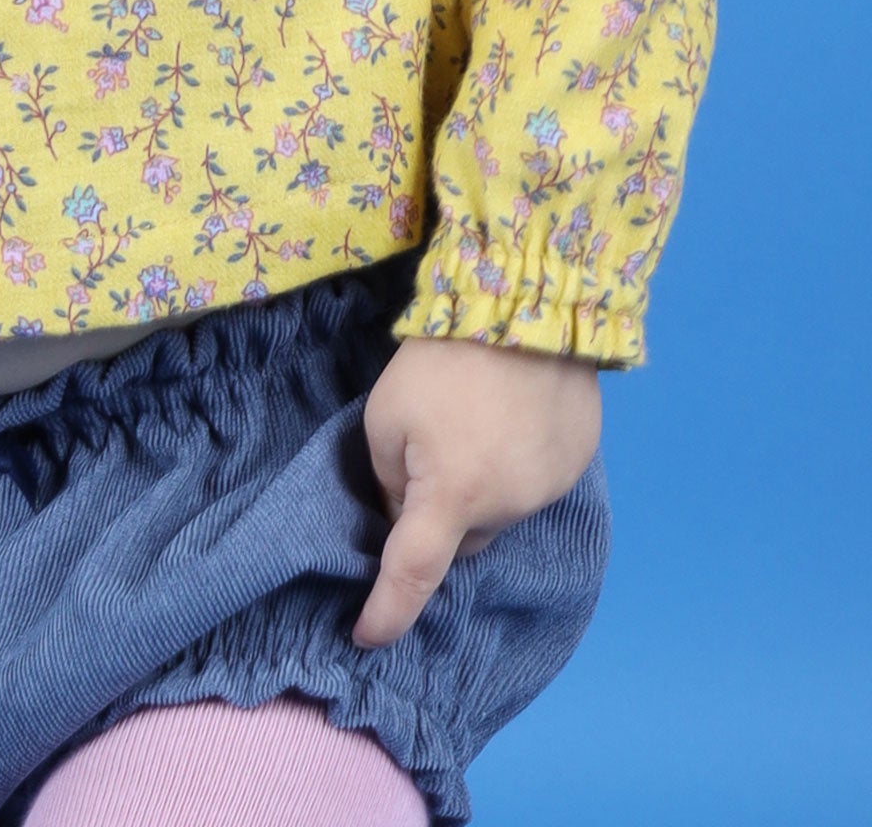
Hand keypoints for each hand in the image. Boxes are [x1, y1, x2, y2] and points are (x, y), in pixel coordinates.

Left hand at [352, 334, 601, 647]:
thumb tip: (404, 518)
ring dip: (480, 488)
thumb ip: (390, 479)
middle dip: (440, 520)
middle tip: (423, 463)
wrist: (524, 305)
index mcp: (452, 498)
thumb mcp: (386, 416)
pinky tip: (507, 419)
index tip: (365, 636)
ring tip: (470, 424)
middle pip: (462, 540)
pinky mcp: (575, 463)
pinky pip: (532, 484)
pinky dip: (514, 466)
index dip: (387, 612)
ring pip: (499, 512)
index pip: (413, 575)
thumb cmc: (441, 359)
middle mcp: (508, 507)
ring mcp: (548, 488)